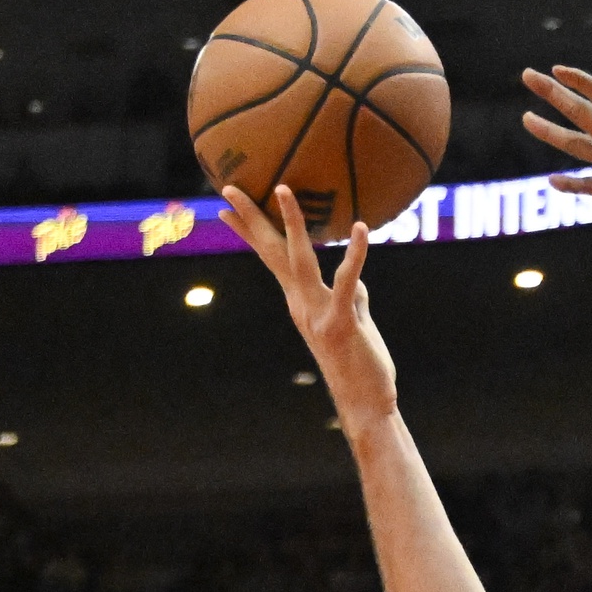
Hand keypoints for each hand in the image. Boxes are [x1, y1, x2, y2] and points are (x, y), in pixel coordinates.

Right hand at [218, 185, 395, 430]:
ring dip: (291, 222)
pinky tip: (361, 227)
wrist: (365, 404)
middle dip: (251, 218)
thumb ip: (352, 299)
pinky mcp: (342, 321)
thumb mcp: (353, 324)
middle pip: (272, 252)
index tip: (226, 209)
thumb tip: (355, 282)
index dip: (249, 233)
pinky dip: (355, 253)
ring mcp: (318, 313)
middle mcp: (302, 304)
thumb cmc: (361, 365)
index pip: (271, 259)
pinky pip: (349, 280)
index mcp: (300, 302)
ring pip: (299, 259)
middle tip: (228, 187)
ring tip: (284, 188)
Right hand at [521, 66, 591, 240]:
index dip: (580, 82)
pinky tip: (553, 181)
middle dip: (554, 95)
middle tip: (528, 75)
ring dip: (553, 133)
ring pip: (578, 146)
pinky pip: (590, 186)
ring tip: (527, 118)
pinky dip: (572, 185)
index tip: (556, 69)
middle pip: (581, 113)